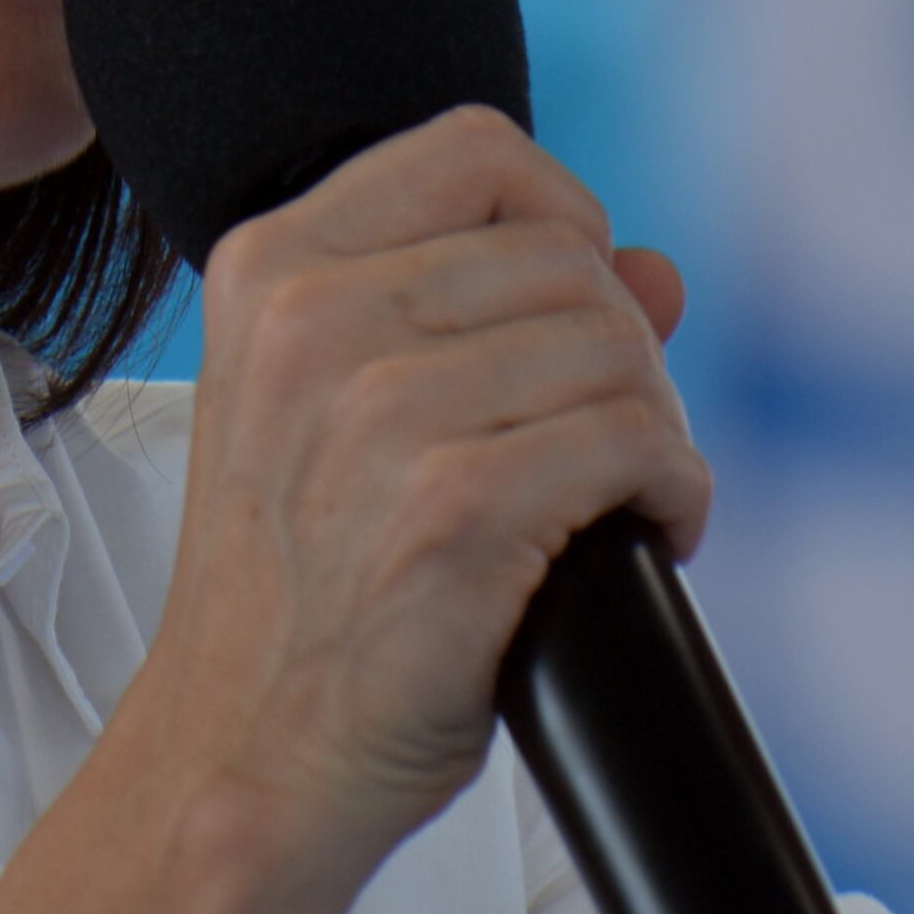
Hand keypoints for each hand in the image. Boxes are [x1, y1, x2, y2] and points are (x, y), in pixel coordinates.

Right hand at [128, 107, 700, 879]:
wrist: (241, 760)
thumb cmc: (296, 600)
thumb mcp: (337, 418)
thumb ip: (479, 318)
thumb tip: (657, 268)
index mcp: (269, 271)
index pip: (477, 152)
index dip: (562, 219)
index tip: (572, 309)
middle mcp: (311, 323)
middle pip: (568, 259)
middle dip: (621, 352)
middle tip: (601, 448)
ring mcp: (379, 415)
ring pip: (617, 346)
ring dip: (652, 428)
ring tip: (614, 500)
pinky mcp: (454, 510)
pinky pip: (638, 442)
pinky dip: (672, 494)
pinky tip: (640, 540)